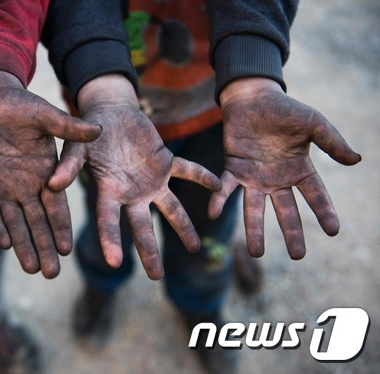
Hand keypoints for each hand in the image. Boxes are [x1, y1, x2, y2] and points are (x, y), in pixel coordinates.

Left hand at [0, 70, 101, 278]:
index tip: (67, 250)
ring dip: (23, 246)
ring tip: (31, 269)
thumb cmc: (15, 103)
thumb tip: (99, 130)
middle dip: (44, 247)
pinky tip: (2, 246)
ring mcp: (2, 187)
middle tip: (51, 274)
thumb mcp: (42, 115)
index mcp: (45, 171)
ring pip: (14, 223)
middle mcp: (26, 185)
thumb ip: (66, 128)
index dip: (60, 227)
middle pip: (37, 223)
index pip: (55, 206)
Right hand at [49, 75, 221, 279]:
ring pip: (170, 208)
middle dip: (149, 250)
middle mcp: (132, 193)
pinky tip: (218, 185)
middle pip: (141, 225)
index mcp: (109, 192)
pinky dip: (202, 177)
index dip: (110, 240)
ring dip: (183, 226)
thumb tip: (52, 185)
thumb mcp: (76, 148)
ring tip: (195, 248)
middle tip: (156, 276)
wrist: (109, 113)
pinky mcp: (166, 162)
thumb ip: (68, 166)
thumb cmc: (88, 133)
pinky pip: (187, 171)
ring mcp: (151, 180)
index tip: (114, 263)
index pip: (108, 221)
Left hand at [209, 77, 361, 258]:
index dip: (324, 212)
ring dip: (254, 229)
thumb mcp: (314, 123)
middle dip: (292, 232)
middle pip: (286, 210)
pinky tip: (212, 214)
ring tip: (256, 253)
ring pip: (255, 208)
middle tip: (297, 256)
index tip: (333, 231)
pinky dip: (218, 200)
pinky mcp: (232, 168)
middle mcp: (277, 178)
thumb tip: (356, 160)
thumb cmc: (285, 110)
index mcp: (299, 169)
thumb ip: (332, 142)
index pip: (315, 195)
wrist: (253, 98)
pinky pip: (225, 188)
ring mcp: (254, 176)